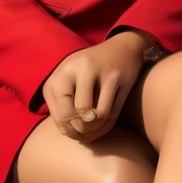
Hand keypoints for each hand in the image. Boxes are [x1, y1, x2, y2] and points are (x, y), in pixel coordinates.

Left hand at [40, 30, 154, 140]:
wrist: (122, 48)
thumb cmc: (90, 69)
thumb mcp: (69, 79)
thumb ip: (62, 102)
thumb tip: (66, 132)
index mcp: (60, 74)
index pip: (59, 115)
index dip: (68, 131)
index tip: (74, 134)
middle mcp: (77, 70)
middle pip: (75, 117)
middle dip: (81, 132)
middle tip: (86, 134)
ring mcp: (99, 72)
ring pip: (94, 117)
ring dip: (96, 128)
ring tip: (96, 126)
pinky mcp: (117, 78)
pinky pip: (110, 112)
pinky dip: (107, 123)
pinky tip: (106, 120)